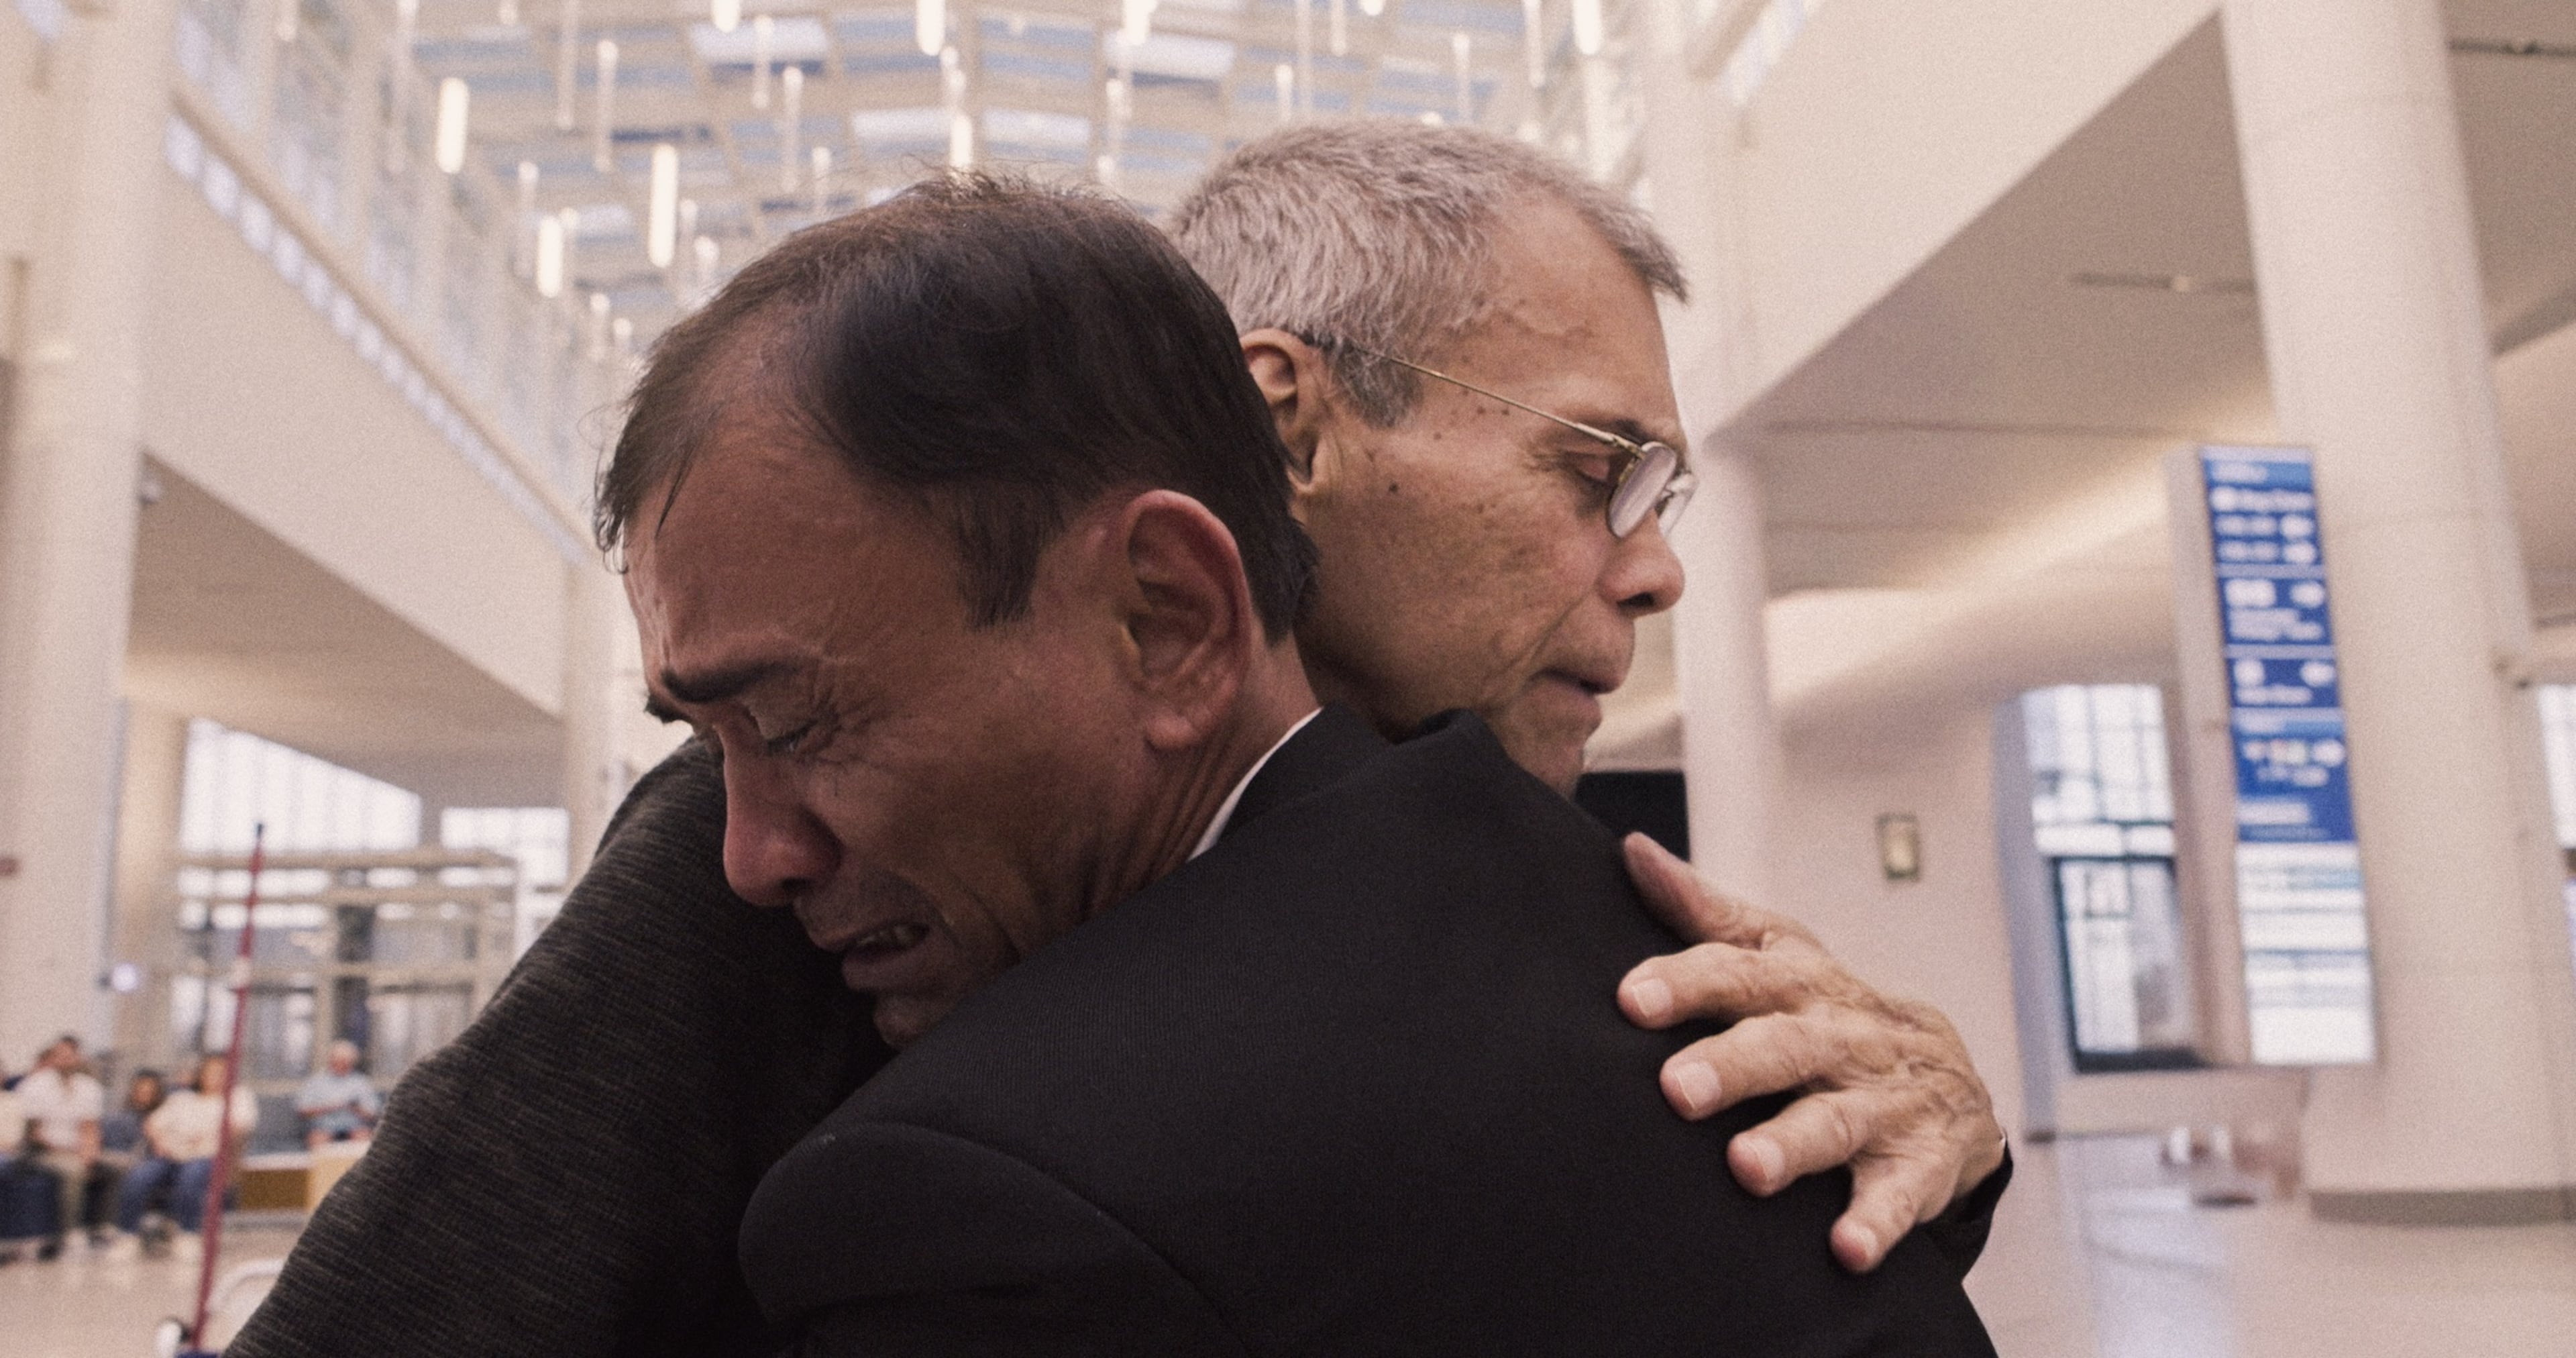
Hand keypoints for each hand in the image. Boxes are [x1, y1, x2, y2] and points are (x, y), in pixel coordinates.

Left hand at [1613, 834, 2005, 1272]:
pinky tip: (1846, 1249)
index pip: (1743, 973)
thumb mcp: (1780, 956)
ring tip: (1746, 1168)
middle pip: (1785, 1046)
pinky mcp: (1921, 1165)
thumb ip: (1705, 914)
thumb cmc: (1831, 1015)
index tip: (1632, 998)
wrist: (1950, 1080)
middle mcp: (1843, 1038)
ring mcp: (1884, 1103)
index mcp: (1801, 986)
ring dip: (1791, 1144)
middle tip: (1675, 1089)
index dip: (1689, 982)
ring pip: (1836, 1121)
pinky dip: (1876, 1223)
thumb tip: (1632, 851)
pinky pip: (1900, 1196)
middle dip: (1732, 1066)